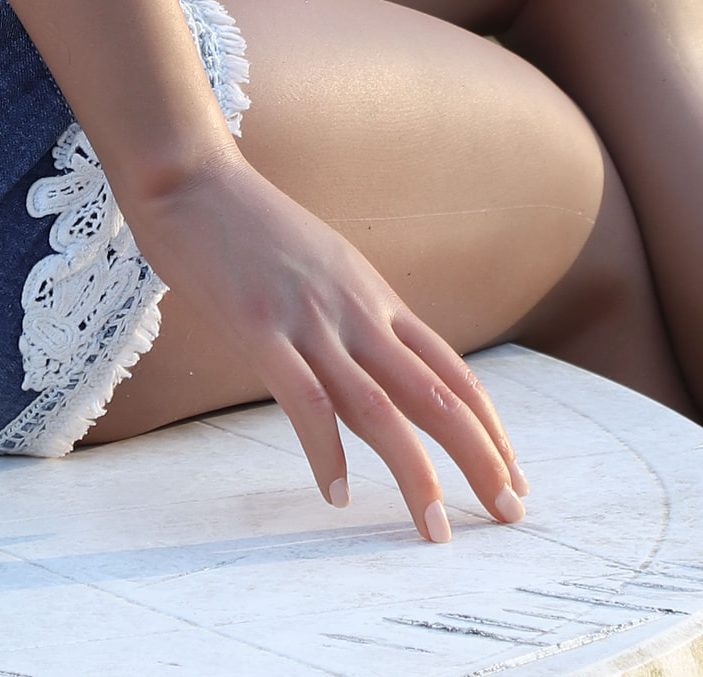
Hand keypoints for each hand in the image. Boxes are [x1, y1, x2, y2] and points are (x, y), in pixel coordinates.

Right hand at [126, 149, 526, 541]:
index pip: (452, 372)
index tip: (511, 476)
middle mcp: (355, 310)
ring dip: (415, 473)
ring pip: (380, 407)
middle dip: (480, 459)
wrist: (191, 175)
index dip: (490, 429)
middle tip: (508, 513)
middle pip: (435, 395)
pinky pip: (303, 398)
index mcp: (374, 298)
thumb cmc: (248, 223)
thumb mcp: (324, 265)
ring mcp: (308, 319)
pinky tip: (337, 493)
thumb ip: (354, 314)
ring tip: (436, 527)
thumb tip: (379, 364)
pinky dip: (325, 451)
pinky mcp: (257, 326)